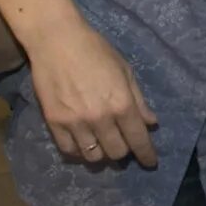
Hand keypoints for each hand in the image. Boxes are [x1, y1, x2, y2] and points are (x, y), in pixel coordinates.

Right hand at [27, 20, 158, 167]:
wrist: (57, 42)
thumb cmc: (96, 51)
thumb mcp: (126, 72)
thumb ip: (138, 101)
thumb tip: (151, 123)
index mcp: (122, 104)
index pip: (138, 139)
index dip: (147, 155)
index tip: (150, 163)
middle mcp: (100, 118)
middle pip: (117, 152)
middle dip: (125, 152)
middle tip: (124, 146)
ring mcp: (75, 122)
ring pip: (93, 156)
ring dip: (102, 155)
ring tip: (104, 146)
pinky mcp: (54, 122)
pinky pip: (69, 150)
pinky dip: (79, 152)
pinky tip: (84, 144)